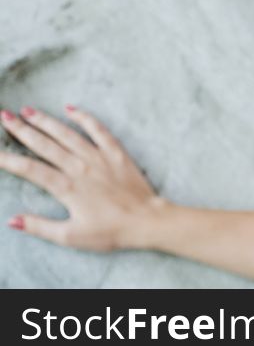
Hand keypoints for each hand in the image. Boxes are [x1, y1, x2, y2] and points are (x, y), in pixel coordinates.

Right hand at [0, 105, 163, 251]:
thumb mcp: (71, 236)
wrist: (147, 220)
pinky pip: (99, 130)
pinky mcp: (116, 153)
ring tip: (27, 110)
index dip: (8, 160)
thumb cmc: (110, 231)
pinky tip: (71, 108)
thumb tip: (12, 221)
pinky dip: (85, 118)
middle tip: (4, 116)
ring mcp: (99, 157)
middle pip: (45, 145)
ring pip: (68, 134)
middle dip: (22, 130)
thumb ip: (40, 226)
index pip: (30, 169)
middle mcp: (80, 167)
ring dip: (47, 121)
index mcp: (67, 188)